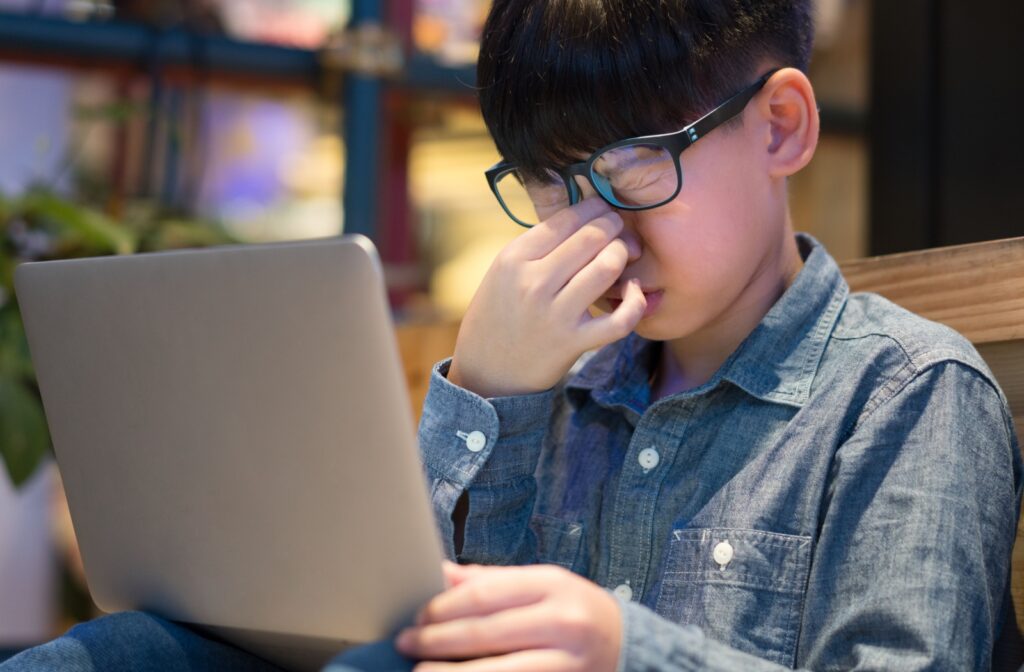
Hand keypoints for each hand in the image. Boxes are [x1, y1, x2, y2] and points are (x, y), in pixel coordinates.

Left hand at [395, 561, 621, 671]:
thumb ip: (492, 582)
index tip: (418, 616)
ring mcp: (566, 665)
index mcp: (554, 586)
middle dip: (436, 641)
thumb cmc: (575, 611)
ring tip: (419, 671)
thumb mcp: (542, 585)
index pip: (485, 596)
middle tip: (406, 643)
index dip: (443, 608)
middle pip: (484, 634)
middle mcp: (564, 624)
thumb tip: (440, 575)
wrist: (628, 648)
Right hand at [448, 198, 644, 397]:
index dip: (594, 208)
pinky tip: (633, 292)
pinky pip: (620, 319)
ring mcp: (555, 314)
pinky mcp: (573, 343)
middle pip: (592, 237)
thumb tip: (582, 215)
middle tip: (619, 229)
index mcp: (514, 258)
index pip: (566, 218)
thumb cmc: (497, 316)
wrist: (485, 374)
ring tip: (623, 256)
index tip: (603, 210)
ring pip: (607, 266)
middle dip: (614, 226)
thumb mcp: (502, 273)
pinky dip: (635, 302)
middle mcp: (533, 282)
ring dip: (623, 255)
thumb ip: (537, 246)